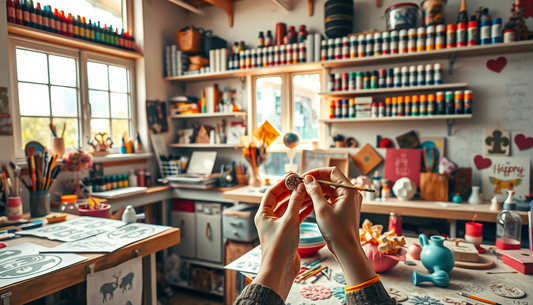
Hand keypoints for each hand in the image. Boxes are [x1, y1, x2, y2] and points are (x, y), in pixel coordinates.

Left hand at [252, 175, 313, 299]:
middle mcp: (269, 219)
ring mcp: (278, 226)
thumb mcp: (289, 221)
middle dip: (292, 190)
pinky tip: (311, 206)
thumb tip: (300, 187)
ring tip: (310, 192)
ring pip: (289, 208)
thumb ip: (295, 202)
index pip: (272, 193)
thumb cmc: (279, 247)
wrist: (280, 270)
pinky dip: (302, 211)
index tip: (294, 176)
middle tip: (304, 182)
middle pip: (281, 199)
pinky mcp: (287, 233)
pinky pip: (294, 218)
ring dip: (299, 200)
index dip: (282, 183)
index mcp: (263, 214)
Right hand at [302, 167, 375, 285]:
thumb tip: (307, 179)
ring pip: (330, 189)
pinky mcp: (344, 208)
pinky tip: (311, 201)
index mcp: (349, 190)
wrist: (346, 249)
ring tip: (304, 192)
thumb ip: (314, 191)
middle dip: (316, 180)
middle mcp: (351, 193)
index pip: (332, 172)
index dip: (317, 172)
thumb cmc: (336, 230)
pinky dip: (321, 197)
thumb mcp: (322, 209)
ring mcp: (348, 201)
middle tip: (302, 184)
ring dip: (318, 189)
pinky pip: (332, 198)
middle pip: (331, 179)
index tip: (305, 176)